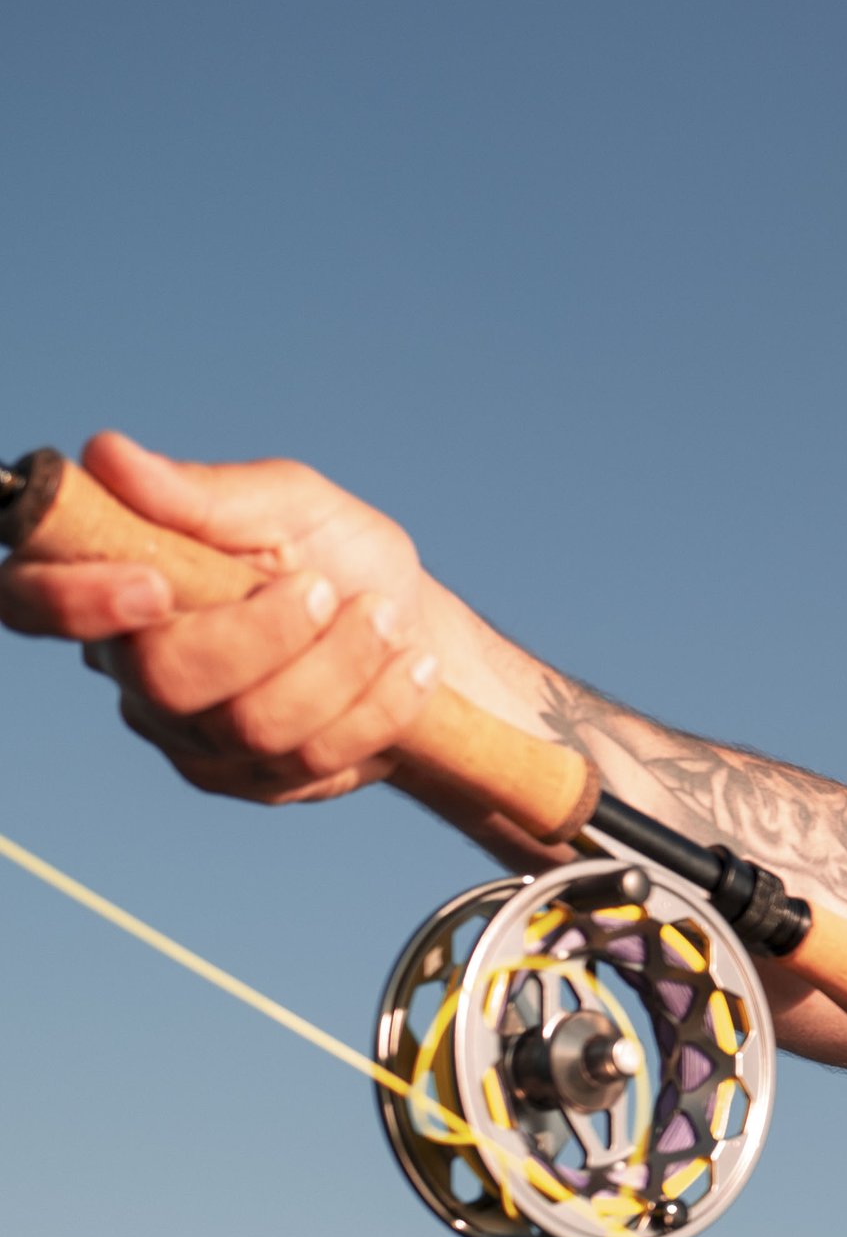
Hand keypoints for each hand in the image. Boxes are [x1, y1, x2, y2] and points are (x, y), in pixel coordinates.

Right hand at [0, 432, 448, 805]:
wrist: (417, 632)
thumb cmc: (337, 557)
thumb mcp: (288, 504)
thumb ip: (203, 492)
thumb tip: (109, 456)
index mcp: (116, 583)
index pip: (30, 603)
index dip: (69, 600)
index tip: (153, 583)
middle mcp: (134, 668)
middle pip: (160, 677)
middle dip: (258, 635)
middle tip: (318, 589)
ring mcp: (192, 735)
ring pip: (248, 724)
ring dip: (336, 663)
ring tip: (381, 617)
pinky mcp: (253, 781)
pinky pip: (308, 759)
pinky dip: (375, 704)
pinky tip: (405, 666)